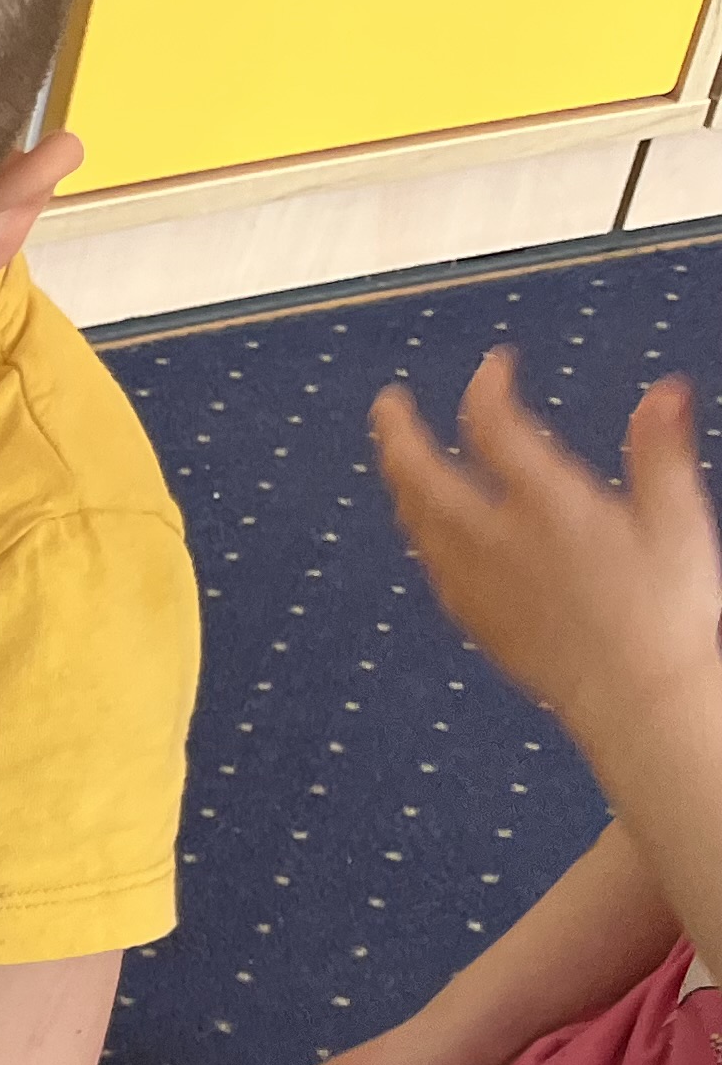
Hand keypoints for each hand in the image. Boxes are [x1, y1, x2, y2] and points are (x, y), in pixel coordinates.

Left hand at [374, 356, 721, 742]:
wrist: (637, 698)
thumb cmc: (669, 612)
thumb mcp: (677, 520)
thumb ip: (661, 451)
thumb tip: (665, 391)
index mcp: (549, 506)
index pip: (496, 429)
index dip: (487, 388)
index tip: (495, 366)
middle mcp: (498, 541)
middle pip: (422, 477)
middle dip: (397, 433)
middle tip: (387, 403)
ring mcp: (477, 583)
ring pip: (416, 522)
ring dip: (401, 481)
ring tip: (398, 456)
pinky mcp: (475, 619)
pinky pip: (430, 564)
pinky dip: (420, 531)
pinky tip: (427, 528)